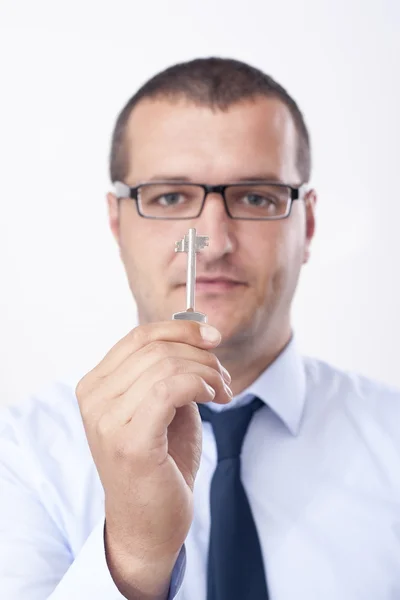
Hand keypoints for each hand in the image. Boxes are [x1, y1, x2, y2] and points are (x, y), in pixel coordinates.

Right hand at [75, 321, 231, 598]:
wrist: (149, 525)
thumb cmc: (159, 465)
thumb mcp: (164, 406)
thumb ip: (170, 370)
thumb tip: (197, 331)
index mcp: (96, 385)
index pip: (139, 337)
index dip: (180, 328)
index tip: (213, 336)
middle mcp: (93, 398)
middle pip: (156, 348)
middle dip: (201, 355)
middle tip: (224, 378)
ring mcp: (107, 420)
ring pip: (166, 365)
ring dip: (206, 373)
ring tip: (222, 392)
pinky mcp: (129, 440)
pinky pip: (170, 388)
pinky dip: (199, 385)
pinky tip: (211, 399)